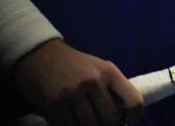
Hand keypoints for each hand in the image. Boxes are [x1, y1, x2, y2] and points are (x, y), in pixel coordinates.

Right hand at [12, 39, 143, 125]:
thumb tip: (123, 118)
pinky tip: (72, 122)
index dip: (134, 117)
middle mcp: (94, 82)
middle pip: (111, 120)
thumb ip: (111, 89)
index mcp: (109, 72)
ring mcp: (74, 93)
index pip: (134, 101)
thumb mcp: (97, 69)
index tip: (127, 123)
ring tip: (88, 122)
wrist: (40, 55)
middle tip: (103, 124)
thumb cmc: (73, 66)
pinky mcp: (56, 104)